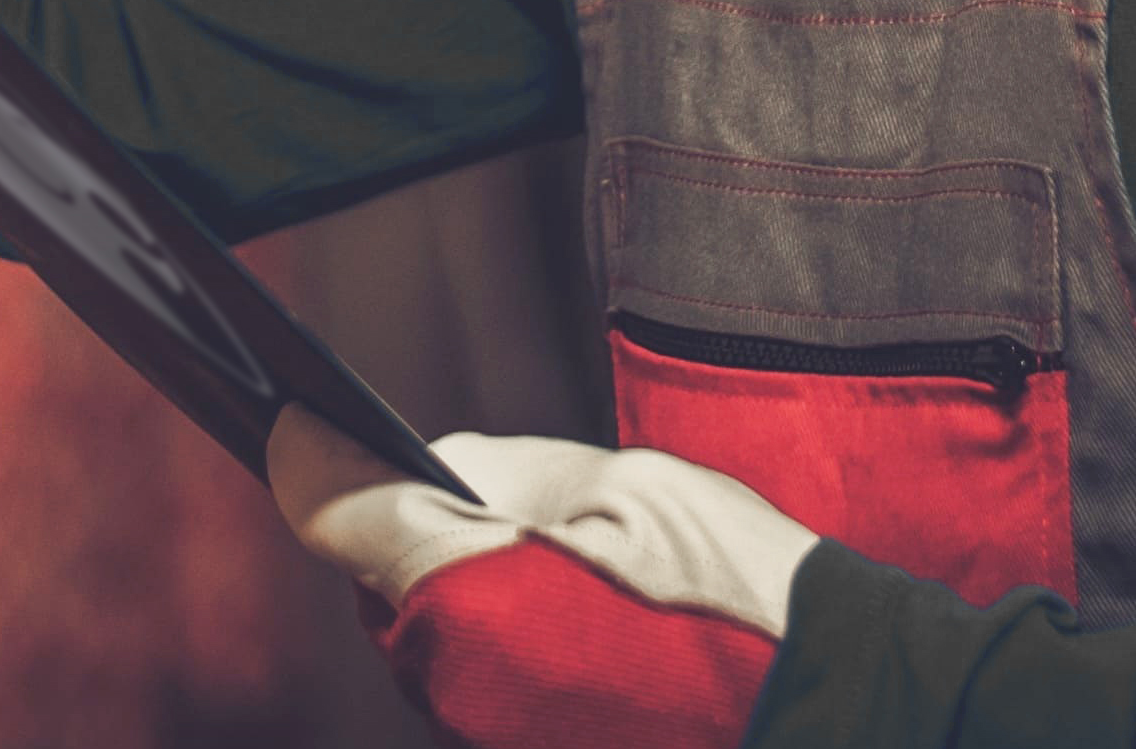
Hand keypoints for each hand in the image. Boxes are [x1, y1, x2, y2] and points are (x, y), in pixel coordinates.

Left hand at [268, 410, 818, 748]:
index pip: (334, 512)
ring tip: (538, 548)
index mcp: (458, 592)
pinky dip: (507, 642)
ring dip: (461, 589)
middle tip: (464, 481)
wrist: (841, 711)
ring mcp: (487, 731)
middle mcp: (451, 678)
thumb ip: (502, 472)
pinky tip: (569, 612)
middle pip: (385, 581)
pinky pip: (486, 683)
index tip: (294, 419)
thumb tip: (429, 463)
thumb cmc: (739, 588)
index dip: (312, 458)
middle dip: (409, 528)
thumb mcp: (618, 487)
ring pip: (435, 637)